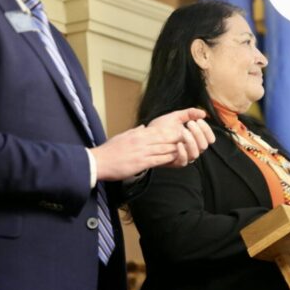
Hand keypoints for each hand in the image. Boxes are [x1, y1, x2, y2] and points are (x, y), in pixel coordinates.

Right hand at [91, 108, 214, 180]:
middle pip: (165, 138)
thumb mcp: (123, 136)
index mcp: (138, 134)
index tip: (182, 130)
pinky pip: (159, 160)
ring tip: (186, 148)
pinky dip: (169, 159)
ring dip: (176, 148)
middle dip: (178, 138)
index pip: (160, 130)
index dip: (172, 130)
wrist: (99, 162)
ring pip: (165, 148)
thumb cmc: (110, 150)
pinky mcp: (141, 163)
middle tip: (189, 138)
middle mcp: (142, 141)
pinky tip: (176, 159)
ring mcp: (142, 152)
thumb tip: (144, 126)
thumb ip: (135, 131)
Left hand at [149, 108, 214, 166]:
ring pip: (195, 154)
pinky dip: (182, 152)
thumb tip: (203, 113)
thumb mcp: (176, 117)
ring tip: (183, 131)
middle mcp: (192, 149)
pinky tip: (178, 143)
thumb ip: (189, 114)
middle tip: (190, 123)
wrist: (145, 136)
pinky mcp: (175, 163)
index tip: (199, 120)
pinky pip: (183, 161)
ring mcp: (184, 157)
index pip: (209, 138)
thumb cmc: (161, 127)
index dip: (207, 130)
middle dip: (199, 133)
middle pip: (204, 146)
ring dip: (191, 142)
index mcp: (195, 139)